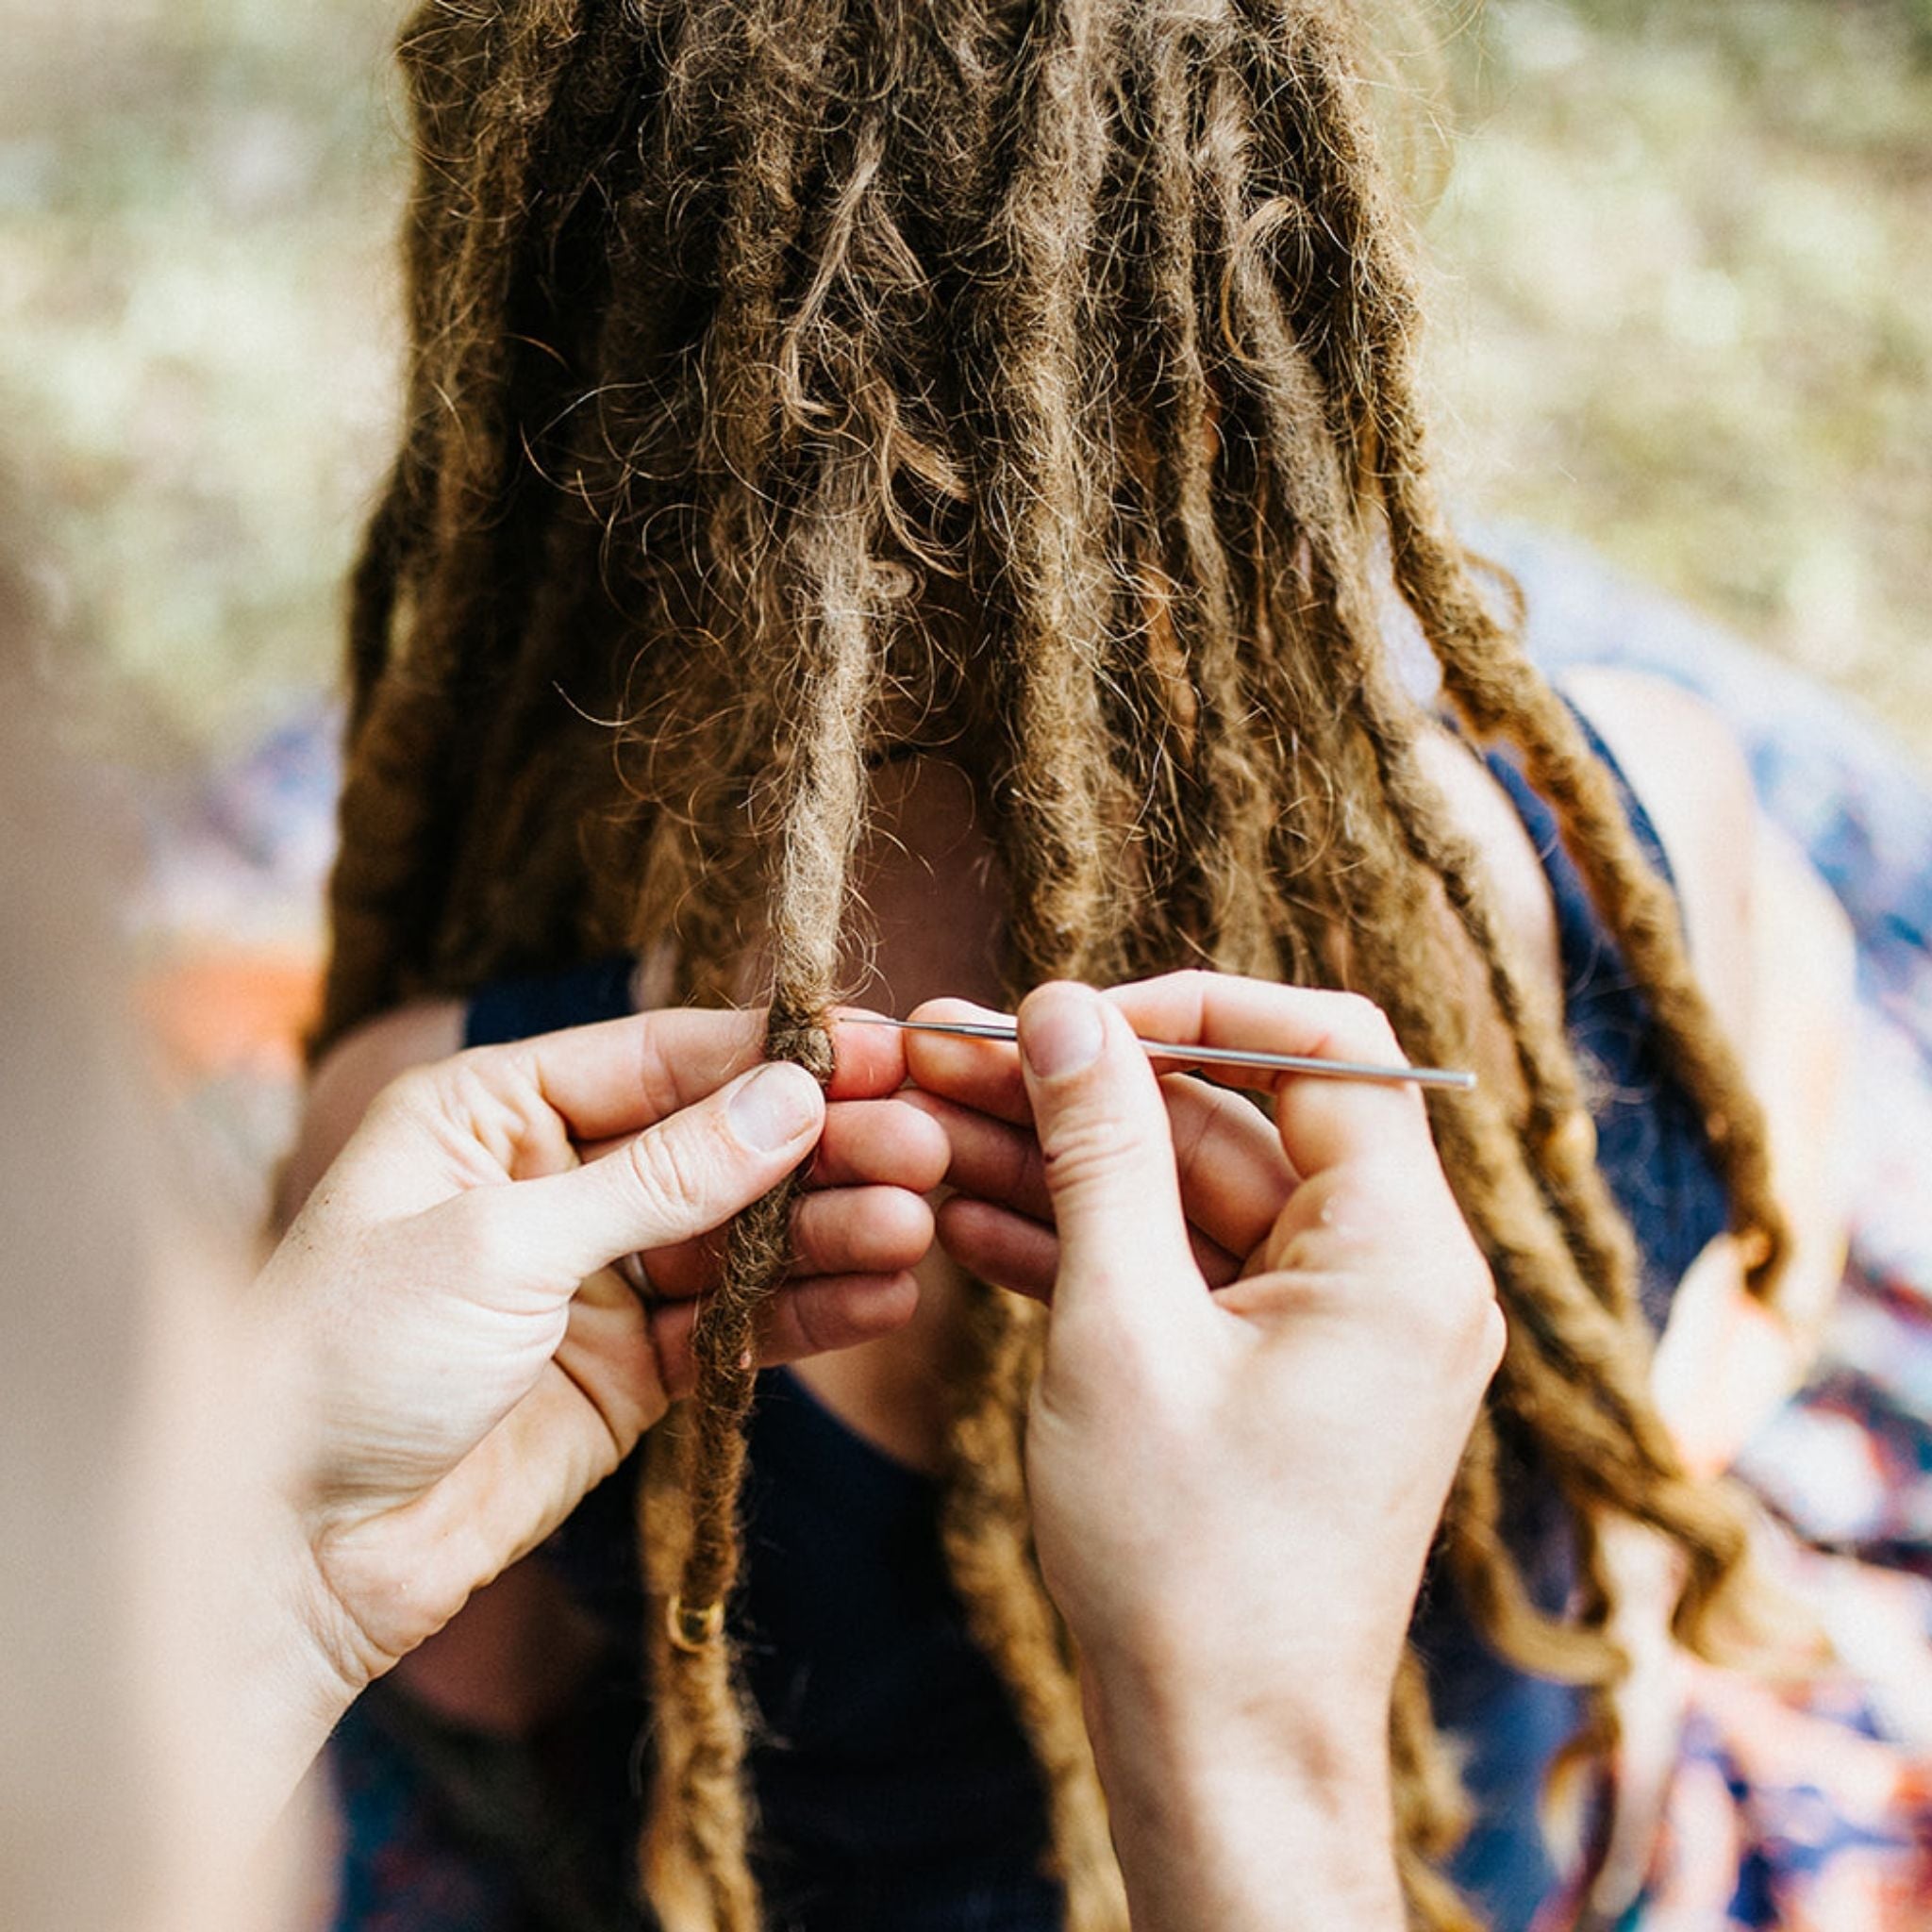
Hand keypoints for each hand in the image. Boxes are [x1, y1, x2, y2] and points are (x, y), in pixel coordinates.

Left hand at [251, 1008, 941, 1717]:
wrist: (289, 1554)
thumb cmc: (350, 1358)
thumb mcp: (506, 1242)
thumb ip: (661, 1175)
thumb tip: (791, 1096)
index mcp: (493, 1110)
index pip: (659, 1057)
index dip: (771, 1055)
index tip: (879, 1049)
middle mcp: (551, 1179)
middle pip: (715, 1145)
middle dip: (818, 1146)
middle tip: (919, 1142)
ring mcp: (596, 1278)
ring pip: (739, 1235)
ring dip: (828, 1229)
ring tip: (918, 1223)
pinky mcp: (630, 1370)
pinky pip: (736, 1326)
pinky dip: (807, 1313)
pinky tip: (882, 1295)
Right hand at [904, 973, 1502, 1930]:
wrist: (1219, 1755)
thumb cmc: (1185, 1560)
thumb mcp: (1120, 1327)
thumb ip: (1098, 1149)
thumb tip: (1063, 1010)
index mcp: (1400, 1250)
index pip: (1321, 1046)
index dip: (1190, 1009)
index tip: (1068, 1019)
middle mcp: (1389, 1275)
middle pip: (1235, 1120)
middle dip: (1086, 1089)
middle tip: (951, 1058)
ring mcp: (1331, 1327)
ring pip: (1191, 1196)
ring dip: (1067, 1164)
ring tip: (931, 1126)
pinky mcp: (1275, 1373)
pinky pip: (1185, 1271)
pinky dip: (1091, 1244)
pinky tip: (971, 1217)